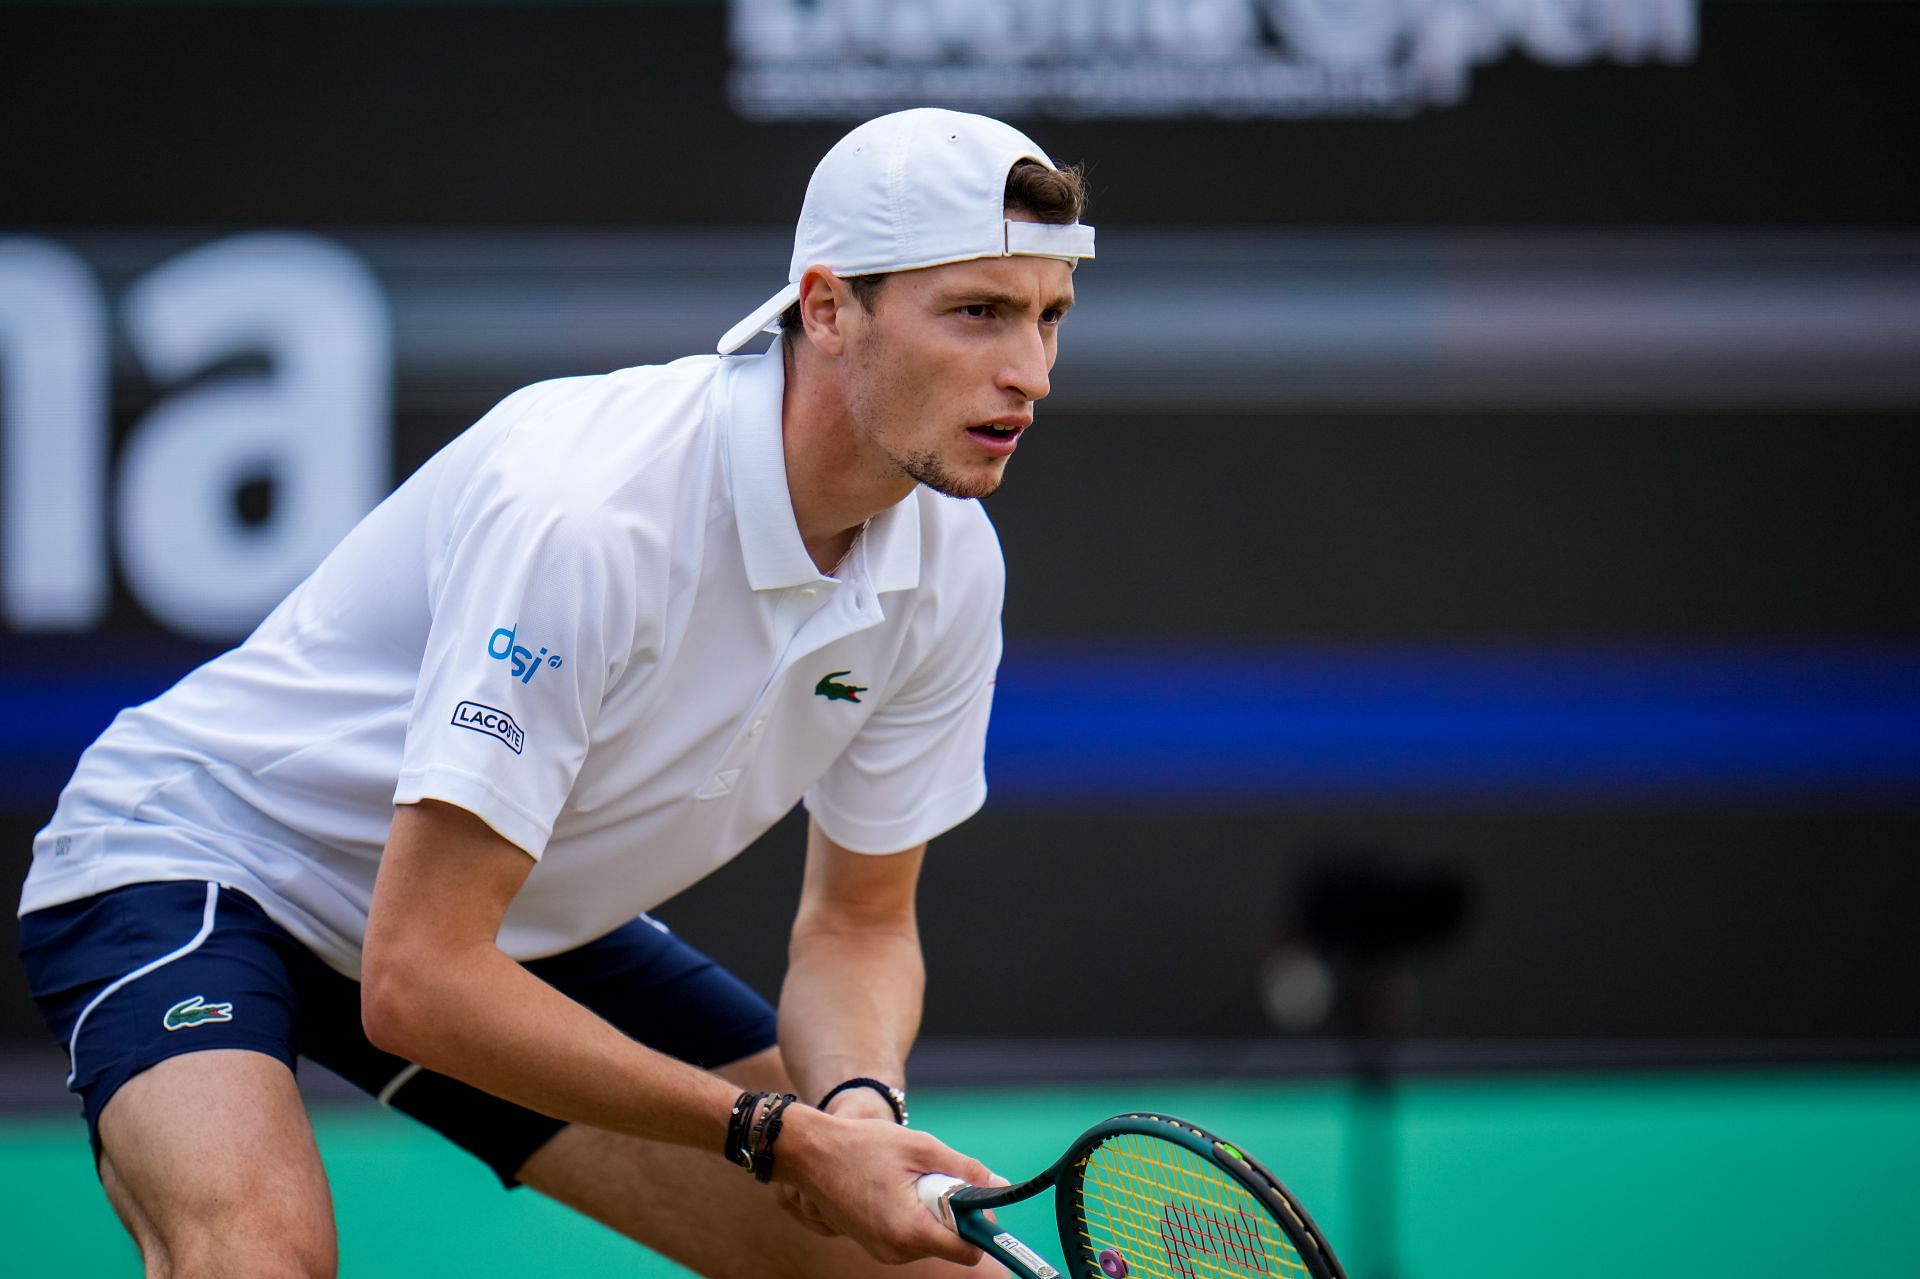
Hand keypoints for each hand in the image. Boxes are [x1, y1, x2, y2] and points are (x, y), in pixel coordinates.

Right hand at [773, 1107, 999, 1265]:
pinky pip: (910, 1235)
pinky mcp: (875, 1245)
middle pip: (951, 1243)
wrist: (811, 1153)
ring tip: (906, 1178)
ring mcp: (883, 1251)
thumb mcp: (921, 1147)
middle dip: (952, 1211)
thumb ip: (963, 1169)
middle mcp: (896, 1251)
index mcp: (910, 1230)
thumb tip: (999, 1185)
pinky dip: (913, 1212)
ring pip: (931, 1238)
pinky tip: (894, 1187)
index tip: (976, 1198)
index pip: (968, 1251)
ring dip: (931, 1209)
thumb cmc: (863, 1146)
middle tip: (932, 1175)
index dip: (980, 1225)